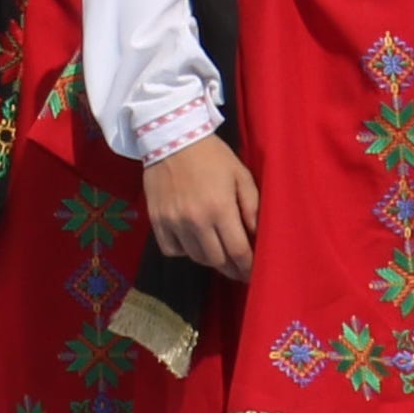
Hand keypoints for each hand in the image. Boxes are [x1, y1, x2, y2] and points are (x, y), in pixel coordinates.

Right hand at [142, 131, 258, 281]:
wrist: (170, 138)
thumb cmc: (212, 156)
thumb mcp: (241, 176)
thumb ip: (252, 207)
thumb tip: (257, 236)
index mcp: (220, 208)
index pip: (238, 251)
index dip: (248, 267)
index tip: (254, 274)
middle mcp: (195, 220)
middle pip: (216, 259)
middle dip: (232, 268)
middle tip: (239, 268)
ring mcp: (173, 221)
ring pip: (195, 257)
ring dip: (210, 259)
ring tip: (218, 255)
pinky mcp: (156, 219)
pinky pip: (171, 249)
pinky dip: (184, 251)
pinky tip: (192, 242)